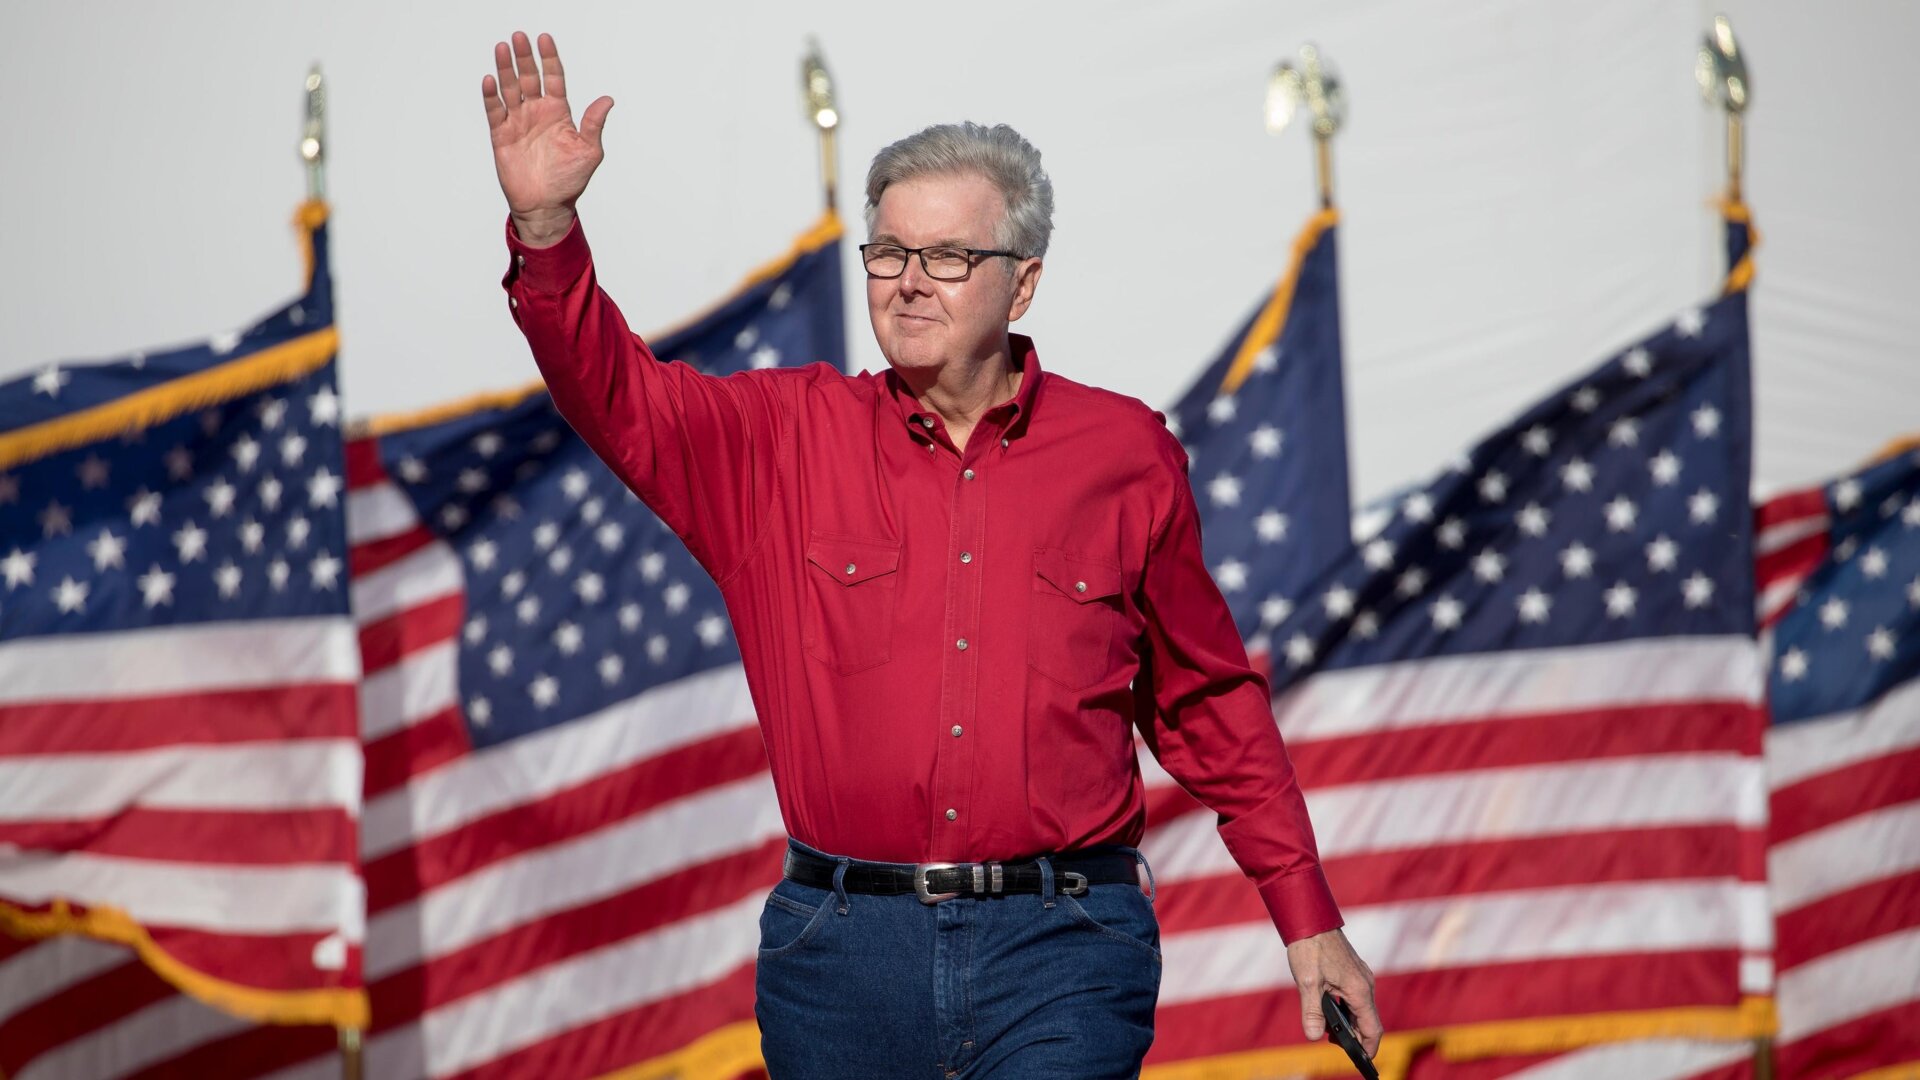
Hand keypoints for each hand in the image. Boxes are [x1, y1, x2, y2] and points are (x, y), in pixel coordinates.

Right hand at [480, 31, 613, 246]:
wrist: (547, 206)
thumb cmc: (569, 180)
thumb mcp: (589, 151)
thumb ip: (593, 124)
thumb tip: (608, 100)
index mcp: (558, 112)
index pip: (553, 77)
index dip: (549, 58)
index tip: (545, 39)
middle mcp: (537, 112)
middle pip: (528, 77)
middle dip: (524, 57)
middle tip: (519, 37)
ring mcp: (518, 122)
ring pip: (510, 89)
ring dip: (505, 69)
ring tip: (502, 48)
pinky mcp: (502, 135)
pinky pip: (495, 111)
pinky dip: (491, 96)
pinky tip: (490, 80)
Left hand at [1286, 927, 1380, 1058]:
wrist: (1311, 919)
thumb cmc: (1310, 948)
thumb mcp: (1307, 983)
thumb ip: (1311, 1012)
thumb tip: (1314, 1036)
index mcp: (1359, 990)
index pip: (1372, 1028)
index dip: (1368, 1048)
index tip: (1362, 1061)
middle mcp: (1365, 984)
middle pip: (1368, 1021)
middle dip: (1356, 1037)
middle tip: (1335, 1045)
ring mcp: (1361, 977)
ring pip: (1361, 1008)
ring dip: (1350, 1023)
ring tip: (1328, 1031)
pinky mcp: (1353, 972)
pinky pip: (1356, 997)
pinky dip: (1347, 1009)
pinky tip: (1329, 1011)